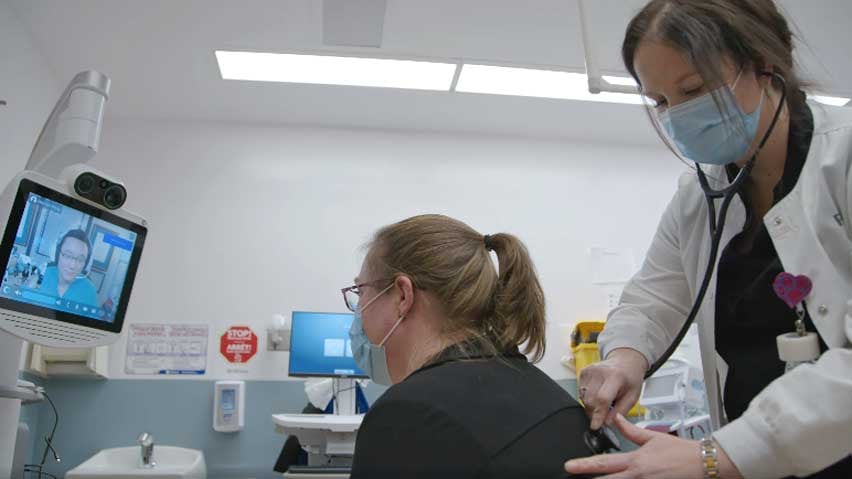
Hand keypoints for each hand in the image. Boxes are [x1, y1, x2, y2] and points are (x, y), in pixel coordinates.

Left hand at [565, 413, 703, 478]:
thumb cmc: (680, 452)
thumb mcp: (652, 438)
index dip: (584, 465)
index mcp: (635, 460)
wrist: (703, 463)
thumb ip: (630, 430)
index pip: (604, 462)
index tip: (569, 465)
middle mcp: (637, 475)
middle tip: (572, 477)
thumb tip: (615, 419)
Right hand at [579, 348, 646, 428]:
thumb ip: (620, 411)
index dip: (598, 414)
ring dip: (591, 406)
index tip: (595, 426)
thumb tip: (607, 422)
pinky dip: (588, 398)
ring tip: (604, 401)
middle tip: (604, 415)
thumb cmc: (630, 379)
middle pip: (590, 400)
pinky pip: (581, 392)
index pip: (602, 398)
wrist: (625, 362)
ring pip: (583, 398)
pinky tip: (598, 394)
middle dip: (595, 413)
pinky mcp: (583, 372)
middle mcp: (600, 372)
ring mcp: (589, 371)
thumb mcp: (633, 397)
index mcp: (615, 376)